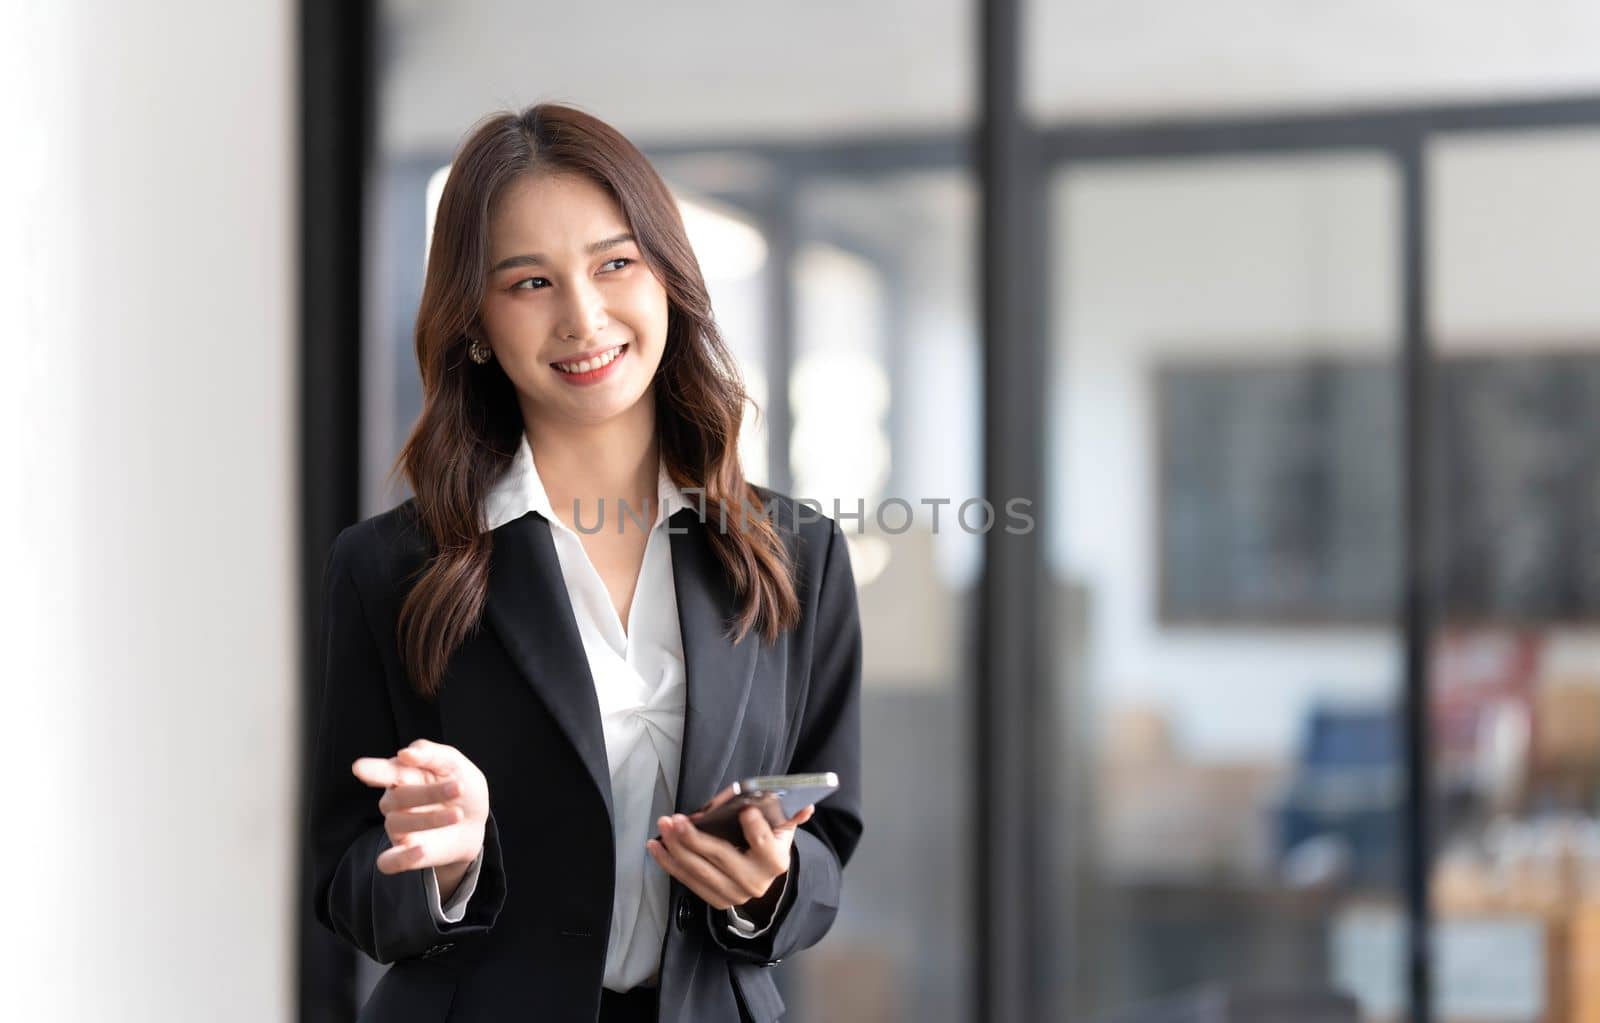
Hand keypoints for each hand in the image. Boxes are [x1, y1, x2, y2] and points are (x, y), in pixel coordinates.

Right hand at [351, 738, 488, 876]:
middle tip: (459, 787)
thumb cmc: (461, 788)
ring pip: (397, 824)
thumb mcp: (455, 764)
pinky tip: (420, 850)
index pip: (384, 771)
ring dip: (430, 819)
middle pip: (397, 797)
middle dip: (428, 792)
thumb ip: (432, 754)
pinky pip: (388, 861)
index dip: (372, 770)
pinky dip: (400, 858)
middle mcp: (394, 801)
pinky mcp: (405, 854)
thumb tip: (404, 753)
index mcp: (402, 775)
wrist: (477, 823)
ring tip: (457, 814)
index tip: (359, 768)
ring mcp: (398, 829)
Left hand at [646, 787, 815, 912]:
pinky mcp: (715, 900)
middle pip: (722, 857)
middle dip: (695, 838)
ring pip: (699, 871)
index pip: (765, 844)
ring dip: (676, 848)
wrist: (764, 879)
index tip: (745, 810)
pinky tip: (656, 847)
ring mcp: (733, 894)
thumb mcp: (781, 829)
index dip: (755, 829)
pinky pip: (687, 881)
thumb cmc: (769, 844)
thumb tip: (806, 804)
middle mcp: (755, 882)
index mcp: (775, 861)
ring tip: (663, 826)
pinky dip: (668, 863)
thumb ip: (789, 815)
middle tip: (676, 819)